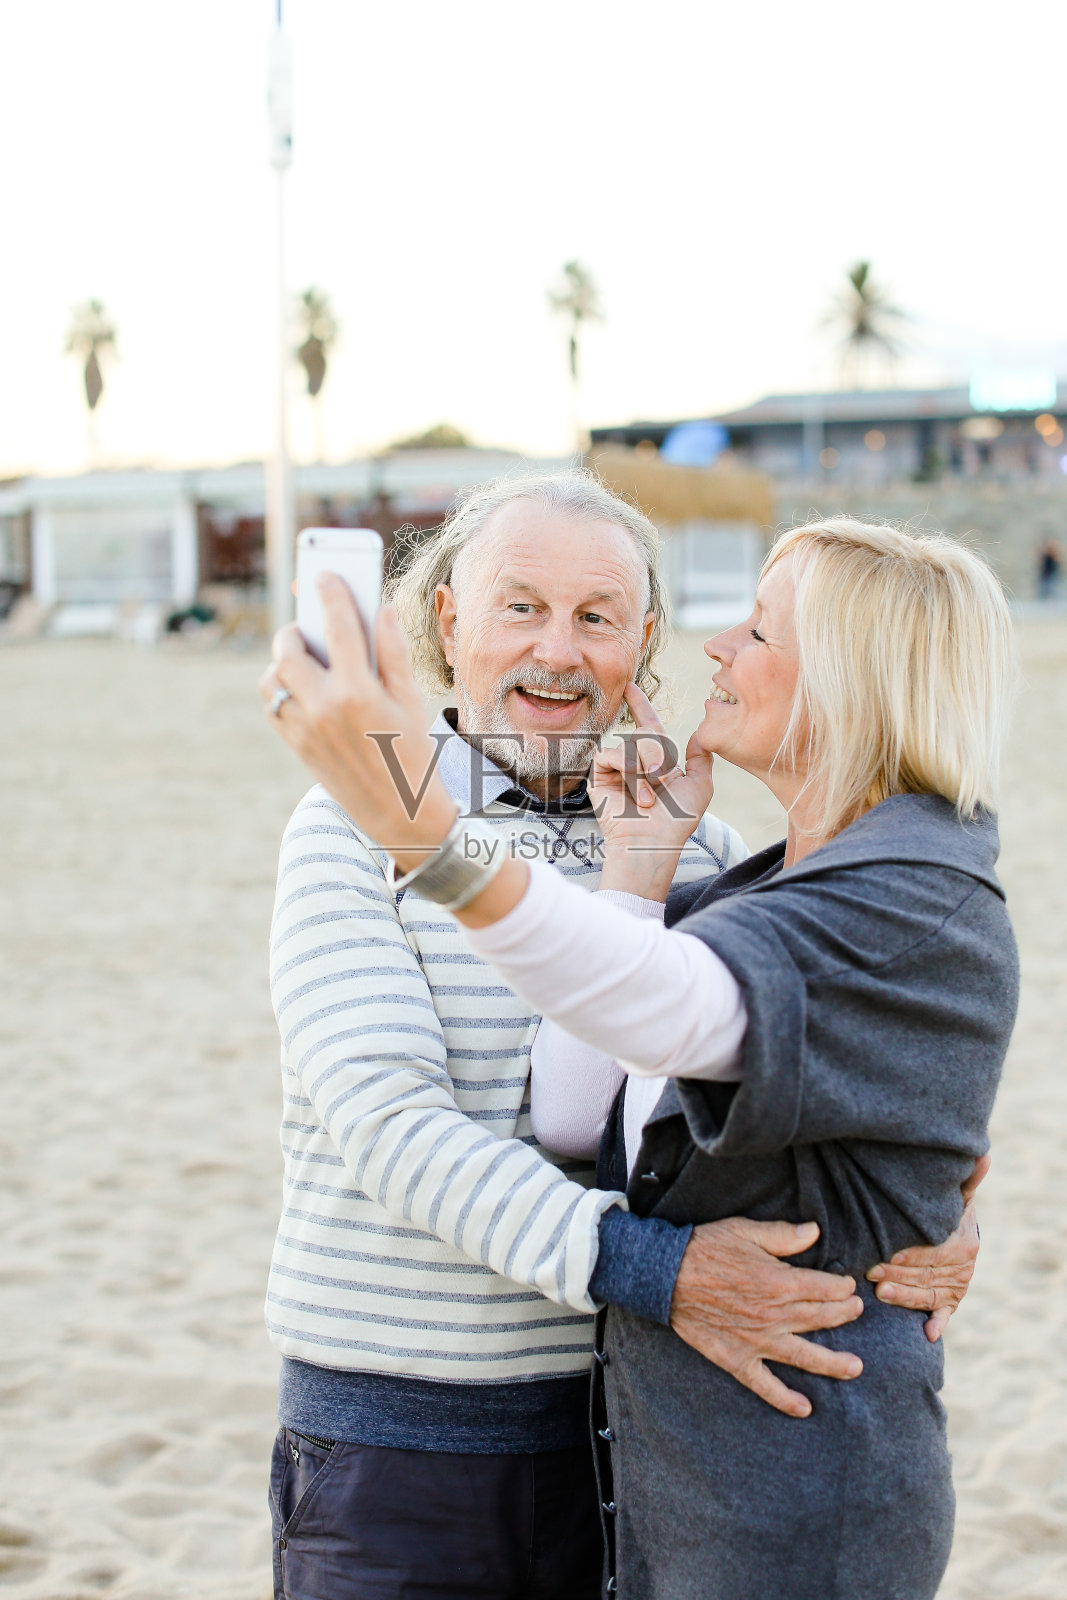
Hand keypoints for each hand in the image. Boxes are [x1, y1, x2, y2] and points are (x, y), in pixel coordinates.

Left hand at [258, 576, 455, 860]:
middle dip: (294, 629)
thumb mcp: (411, 702)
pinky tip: (302, 685)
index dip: (331, 594)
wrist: (400, 815)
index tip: (324, 575)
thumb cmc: (412, 754)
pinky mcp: (296, 746)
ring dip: (282, 661)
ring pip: (273, 678)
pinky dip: (281, 688)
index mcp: (359, 692)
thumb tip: (379, 607)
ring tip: (303, 655)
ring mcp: (305, 729)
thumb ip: (392, 651)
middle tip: (304, 622)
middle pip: (290, 649)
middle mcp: (324, 708)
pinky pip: (274, 705)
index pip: (338, 626)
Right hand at [591, 684, 714, 899]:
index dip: (640, 705)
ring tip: (648, 797)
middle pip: (647, 733)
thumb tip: (698, 737)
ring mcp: (616, 768)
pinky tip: (635, 795)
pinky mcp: (599, 775)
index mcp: (656, 761)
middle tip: (662, 780)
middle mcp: (634, 761)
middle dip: (659, 754)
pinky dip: (628, 770)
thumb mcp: (700, 786)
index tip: (630, 685)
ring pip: (631, 743)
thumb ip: (701, 758)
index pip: (647, 725)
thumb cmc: (677, 821)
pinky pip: (611, 753)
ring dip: (646, 769)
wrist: (654, 842)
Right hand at [669, 1218, 863, 1418]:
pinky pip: (764, 1384)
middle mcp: (773, 1315)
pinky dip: (784, 1399)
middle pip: (819, 1318)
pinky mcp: (737, 1358)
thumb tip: (815, 1231)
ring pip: (803, 1355)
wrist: (665, 1275)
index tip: (850, 1286)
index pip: (823, 1287)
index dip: (841, 1287)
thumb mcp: (745, 1231)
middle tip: (857, 1312)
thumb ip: (783, 1235)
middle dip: (843, 1315)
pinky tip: (804, 1408)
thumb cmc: (705, 1248)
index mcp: (778, 1281)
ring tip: (855, 1367)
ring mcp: (756, 1341)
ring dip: (832, 1363)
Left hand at [866, 1153, 988, 1341]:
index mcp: (964, 1243)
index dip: (909, 1255)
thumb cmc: (946, 1210)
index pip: (934, 1253)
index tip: (885, 1255)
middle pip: (927, 1274)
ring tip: (881, 1293)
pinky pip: (945, 1313)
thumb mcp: (956, 1195)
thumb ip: (966, 1180)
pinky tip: (928, 1333)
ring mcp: (957, 1287)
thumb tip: (982, 1154)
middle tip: (871, 1273)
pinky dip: (938, 1323)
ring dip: (907, 1297)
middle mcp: (964, 1268)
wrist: (958, 1234)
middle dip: (898, 1275)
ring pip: (929, 1294)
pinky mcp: (951, 1301)